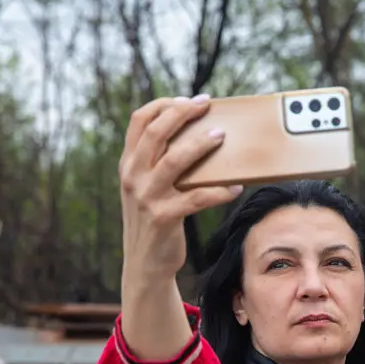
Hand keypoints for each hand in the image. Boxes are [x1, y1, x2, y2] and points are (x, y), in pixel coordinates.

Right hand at [119, 94, 242, 278]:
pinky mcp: (165, 217)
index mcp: (128, 164)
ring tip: (221, 136)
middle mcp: (133, 176)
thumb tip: (198, 137)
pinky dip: (220, 191)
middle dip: (182, 113)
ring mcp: (147, 196)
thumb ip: (158, 163)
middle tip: (206, 105)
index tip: (188, 100)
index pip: (139, 121)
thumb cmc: (154, 219)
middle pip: (156, 132)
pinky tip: (236, 188)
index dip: (163, 104)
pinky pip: (198, 198)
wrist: (145, 263)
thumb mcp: (146, 188)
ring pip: (175, 159)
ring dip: (201, 144)